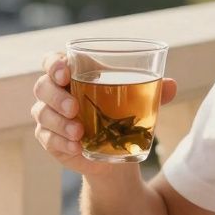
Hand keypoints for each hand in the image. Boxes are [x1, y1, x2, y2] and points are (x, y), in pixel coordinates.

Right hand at [31, 51, 176, 176]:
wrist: (117, 154)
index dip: (53, 63)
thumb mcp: (140, 103)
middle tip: (75, 108)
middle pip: (43, 86)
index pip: (53, 61)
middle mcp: (57, 92)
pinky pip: (47, 138)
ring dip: (59, 123)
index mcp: (75, 74)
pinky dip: (61, 142)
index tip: (65, 72)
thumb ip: (154, 91)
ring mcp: (50, 116)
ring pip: (42, 113)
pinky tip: (77, 147)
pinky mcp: (49, 138)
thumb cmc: (124, 116)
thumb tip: (171, 85)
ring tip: (79, 133)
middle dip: (56, 96)